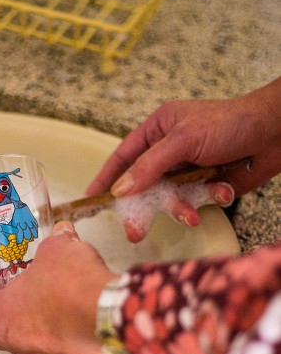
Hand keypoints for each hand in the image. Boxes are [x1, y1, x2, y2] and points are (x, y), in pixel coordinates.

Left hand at [0, 222, 117, 353]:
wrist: (112, 316)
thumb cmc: (75, 289)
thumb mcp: (57, 250)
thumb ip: (54, 241)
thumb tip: (62, 234)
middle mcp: (14, 341)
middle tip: (3, 282)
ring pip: (17, 335)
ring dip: (22, 314)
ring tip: (38, 291)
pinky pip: (45, 343)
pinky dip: (48, 326)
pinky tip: (64, 307)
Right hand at [87, 77, 280, 201]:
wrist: (277, 131)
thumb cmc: (230, 123)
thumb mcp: (182, 140)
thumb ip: (149, 167)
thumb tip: (120, 190)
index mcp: (158, 130)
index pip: (123, 157)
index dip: (106, 179)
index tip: (92, 200)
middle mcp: (170, 151)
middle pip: (144, 185)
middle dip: (143, 208)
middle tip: (135, 230)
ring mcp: (189, 169)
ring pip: (171, 198)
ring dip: (180, 207)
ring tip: (190, 215)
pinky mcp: (208, 184)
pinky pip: (197, 201)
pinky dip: (208, 200)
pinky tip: (221, 191)